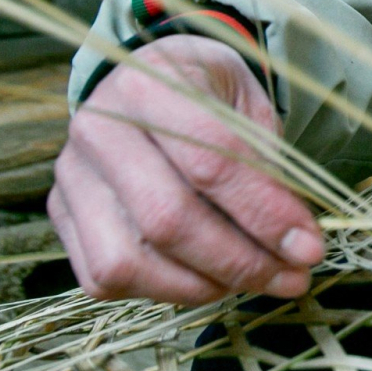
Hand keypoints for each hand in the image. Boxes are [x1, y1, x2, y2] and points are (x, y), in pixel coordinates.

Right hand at [48, 35, 323, 303]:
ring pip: (129, 260)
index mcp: (149, 84)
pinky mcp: (62, 216)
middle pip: (168, 218)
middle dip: (241, 260)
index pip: (210, 161)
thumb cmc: (206, 93)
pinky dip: (163, 290)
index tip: (309, 246)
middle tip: (292, 277)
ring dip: (203, 285)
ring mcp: (72, 176)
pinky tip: (206, 278)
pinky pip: (105, 278)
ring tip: (252, 280)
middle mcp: (97, 128)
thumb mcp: (247, 102)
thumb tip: (296, 241)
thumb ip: (269, 164)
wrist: (147, 80)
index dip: (264, 213)